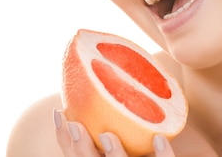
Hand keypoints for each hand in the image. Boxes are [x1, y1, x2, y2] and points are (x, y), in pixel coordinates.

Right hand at [54, 110, 175, 156]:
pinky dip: (162, 156)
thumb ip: (119, 114)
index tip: (59, 112)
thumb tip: (108, 73)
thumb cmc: (153, 145)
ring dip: (114, 154)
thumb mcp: (131, 133)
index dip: (64, 140)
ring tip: (108, 134)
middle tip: (76, 125)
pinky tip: (160, 138)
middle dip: (80, 150)